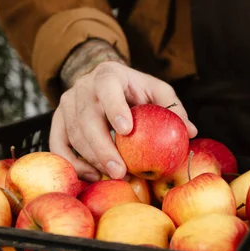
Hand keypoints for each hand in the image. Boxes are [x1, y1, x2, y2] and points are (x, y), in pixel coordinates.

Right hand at [50, 40, 197, 181]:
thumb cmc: (136, 90)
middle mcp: (83, 86)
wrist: (105, 83)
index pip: (108, 87)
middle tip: (120, 171)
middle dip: (103, 148)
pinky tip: (91, 176)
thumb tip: (191, 131)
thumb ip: (173, 109)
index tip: (126, 130)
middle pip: (87, 118)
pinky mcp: (58, 119)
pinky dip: (73, 162)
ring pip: (74, 134)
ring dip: (92, 159)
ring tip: (112, 176)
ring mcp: (67, 102)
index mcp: (108, 74)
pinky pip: (58, 144)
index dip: (115, 108)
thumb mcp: (157, 91)